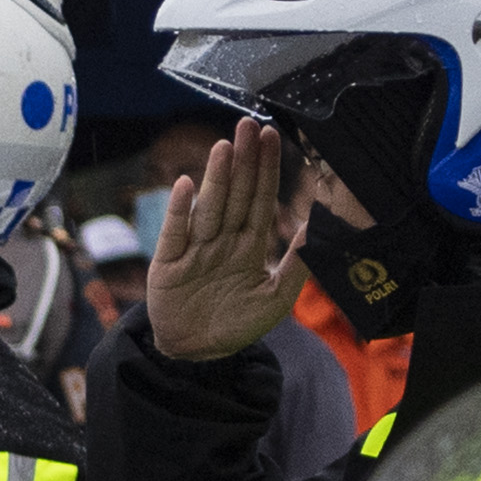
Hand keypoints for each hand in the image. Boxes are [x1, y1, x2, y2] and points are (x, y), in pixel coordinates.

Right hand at [146, 120, 307, 363]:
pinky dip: (179, 212)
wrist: (198, 355)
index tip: (271, 137)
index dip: (265, 169)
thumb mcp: (277, 299)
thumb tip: (313, 228)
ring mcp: (193, 251)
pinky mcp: (167, 266)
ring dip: (216, 177)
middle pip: (234, 194)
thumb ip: (296, 265)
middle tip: (248, 125)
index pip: (259, 199)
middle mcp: (221, 242)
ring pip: (208, 208)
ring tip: (224, 147)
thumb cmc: (237, 326)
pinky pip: (175, 234)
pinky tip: (186, 186)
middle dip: (242, 161)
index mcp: (247, 246)